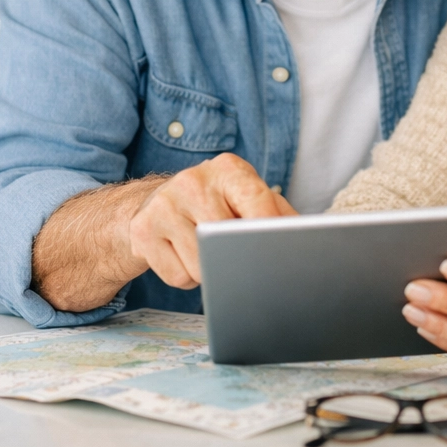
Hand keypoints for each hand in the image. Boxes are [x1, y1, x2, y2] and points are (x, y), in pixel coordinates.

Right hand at [127, 153, 295, 288]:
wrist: (155, 204)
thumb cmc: (215, 204)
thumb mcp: (248, 198)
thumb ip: (278, 215)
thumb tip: (303, 240)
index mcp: (228, 169)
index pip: (257, 202)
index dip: (269, 231)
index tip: (278, 251)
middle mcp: (192, 180)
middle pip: (228, 240)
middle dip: (238, 257)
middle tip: (236, 252)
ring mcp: (164, 205)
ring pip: (203, 266)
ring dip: (212, 270)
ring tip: (205, 249)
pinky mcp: (142, 231)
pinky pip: (179, 278)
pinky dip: (188, 278)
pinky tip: (183, 255)